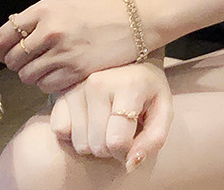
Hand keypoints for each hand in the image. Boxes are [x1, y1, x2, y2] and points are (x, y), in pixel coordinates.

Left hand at [0, 0, 143, 93]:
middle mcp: (50, 30)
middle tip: (37, 59)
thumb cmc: (104, 12)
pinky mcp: (75, 70)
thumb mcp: (68, 7)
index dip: (1, 50)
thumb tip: (13, 40)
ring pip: (27, 76)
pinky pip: (45, 86)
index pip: (2, 37)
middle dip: (21, 63)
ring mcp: (62, 51)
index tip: (7, 53)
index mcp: (46, 9)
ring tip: (54, 65)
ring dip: (36, 74)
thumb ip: (40, 21)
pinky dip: (50, 83)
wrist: (140, 18)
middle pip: (13, 60)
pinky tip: (65, 71)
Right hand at [50, 61, 172, 172]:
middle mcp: (97, 83)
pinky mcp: (61, 93)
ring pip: (79, 144)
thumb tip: (130, 164)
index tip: (133, 139)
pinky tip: (90, 118)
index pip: (116, 141)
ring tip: (108, 122)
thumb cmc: (148, 88)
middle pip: (97, 146)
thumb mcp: (163, 108)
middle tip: (121, 129)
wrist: (130, 59)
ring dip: (94, 142)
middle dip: (111, 148)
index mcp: (128, 85)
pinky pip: (60, 131)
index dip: (126, 150)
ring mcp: (76, 87)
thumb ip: (155, 138)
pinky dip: (75, 133)